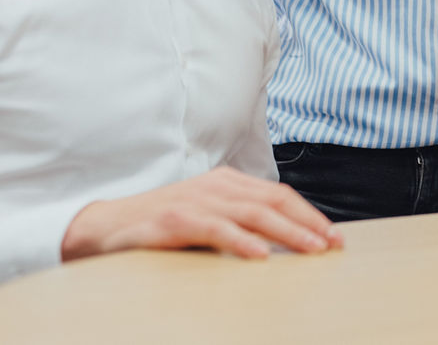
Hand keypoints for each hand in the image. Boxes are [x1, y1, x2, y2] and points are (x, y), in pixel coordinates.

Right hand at [61, 166, 343, 261]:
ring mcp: (196, 199)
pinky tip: (260, 255)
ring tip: (310, 249)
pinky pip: (216, 229)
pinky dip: (241, 241)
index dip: (309, 215)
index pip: (279, 195)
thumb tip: (283, 246)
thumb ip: (239, 224)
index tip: (334, 237)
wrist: (103, 227)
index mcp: (228, 182)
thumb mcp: (207, 219)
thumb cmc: (161, 227)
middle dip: (309, 223)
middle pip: (274, 201)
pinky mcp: (174, 219)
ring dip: (287, 232)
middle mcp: (217, 185)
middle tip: (333, 244)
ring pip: (253, 213)